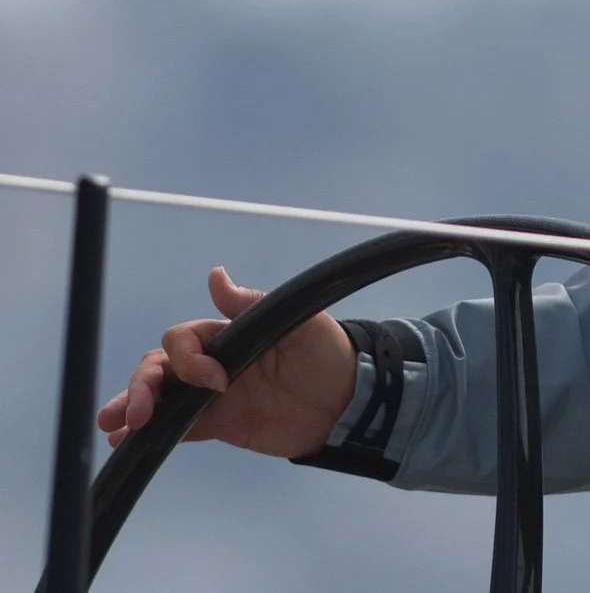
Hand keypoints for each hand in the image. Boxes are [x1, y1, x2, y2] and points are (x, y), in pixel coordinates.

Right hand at [98, 267, 354, 458]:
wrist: (348, 402)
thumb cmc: (327, 354)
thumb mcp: (299, 323)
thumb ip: (253, 305)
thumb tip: (216, 276)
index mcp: (228, 335)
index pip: (183, 339)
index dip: (188, 359)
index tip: (217, 382)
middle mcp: (212, 363)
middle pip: (160, 367)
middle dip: (142, 385)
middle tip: (137, 413)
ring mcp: (211, 395)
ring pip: (159, 396)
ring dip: (132, 405)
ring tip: (112, 424)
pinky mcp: (218, 424)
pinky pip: (175, 427)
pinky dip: (148, 435)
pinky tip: (123, 442)